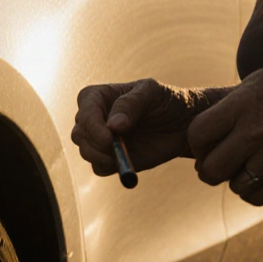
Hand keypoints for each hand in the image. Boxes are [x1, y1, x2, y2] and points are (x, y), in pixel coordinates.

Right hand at [71, 79, 225, 178]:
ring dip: (100, 158)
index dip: (92, 127)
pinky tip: (126, 163)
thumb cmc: (165, 100)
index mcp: (97, 97)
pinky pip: (99, 168)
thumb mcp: (151, 92)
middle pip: (79, 135)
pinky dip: (110, 168)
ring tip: (123, 156)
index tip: (109, 139)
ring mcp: (101, 140)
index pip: (84, 112)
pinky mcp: (112, 159)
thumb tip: (112, 126)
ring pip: (86, 152)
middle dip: (94, 145)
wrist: (183, 123)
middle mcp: (94, 119)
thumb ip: (131, 104)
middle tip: (114, 150)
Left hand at [187, 66, 262, 205]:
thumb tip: (203, 125)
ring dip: (231, 179)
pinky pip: (257, 196)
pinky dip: (250, 191)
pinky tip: (254, 175)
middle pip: (212, 168)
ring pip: (234, 186)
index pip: (198, 134)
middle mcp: (256, 132)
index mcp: (243, 105)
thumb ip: (228, 104)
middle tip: (214, 160)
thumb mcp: (257, 81)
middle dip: (206, 167)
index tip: (203, 139)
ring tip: (238, 166)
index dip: (195, 141)